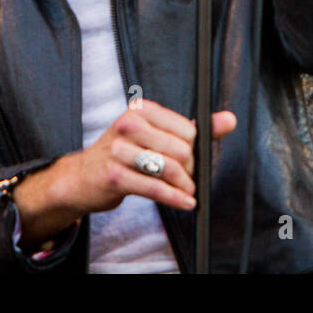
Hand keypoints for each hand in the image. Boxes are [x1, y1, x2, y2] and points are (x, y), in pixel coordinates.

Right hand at [13, 100, 236, 250]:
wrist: (83, 177)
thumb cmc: (124, 154)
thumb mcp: (157, 135)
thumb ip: (196, 128)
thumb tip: (229, 120)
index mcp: (141, 109)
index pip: (187, 130)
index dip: (195, 150)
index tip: (192, 161)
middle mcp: (128, 124)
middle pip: (180, 150)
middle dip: (190, 170)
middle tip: (188, 179)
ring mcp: (118, 149)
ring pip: (169, 169)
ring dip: (184, 186)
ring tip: (187, 192)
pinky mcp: (113, 175)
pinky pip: (154, 188)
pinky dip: (174, 198)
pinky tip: (184, 203)